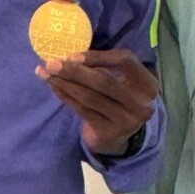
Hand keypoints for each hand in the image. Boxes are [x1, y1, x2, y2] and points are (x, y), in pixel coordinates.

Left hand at [36, 48, 157, 155]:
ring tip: (47, 74)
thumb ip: (106, 68)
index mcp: (147, 84)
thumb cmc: (118, 100)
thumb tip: (69, 55)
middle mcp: (141, 103)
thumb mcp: (122, 83)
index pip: (125, 61)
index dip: (99, 56)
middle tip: (52, 63)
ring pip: (90, 97)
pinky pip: (82, 110)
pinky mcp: (109, 133)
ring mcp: (126, 120)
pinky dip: (65, 97)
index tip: (74, 55)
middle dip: (75, 71)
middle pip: (104, 81)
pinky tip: (54, 87)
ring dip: (65, 83)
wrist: (119, 138)